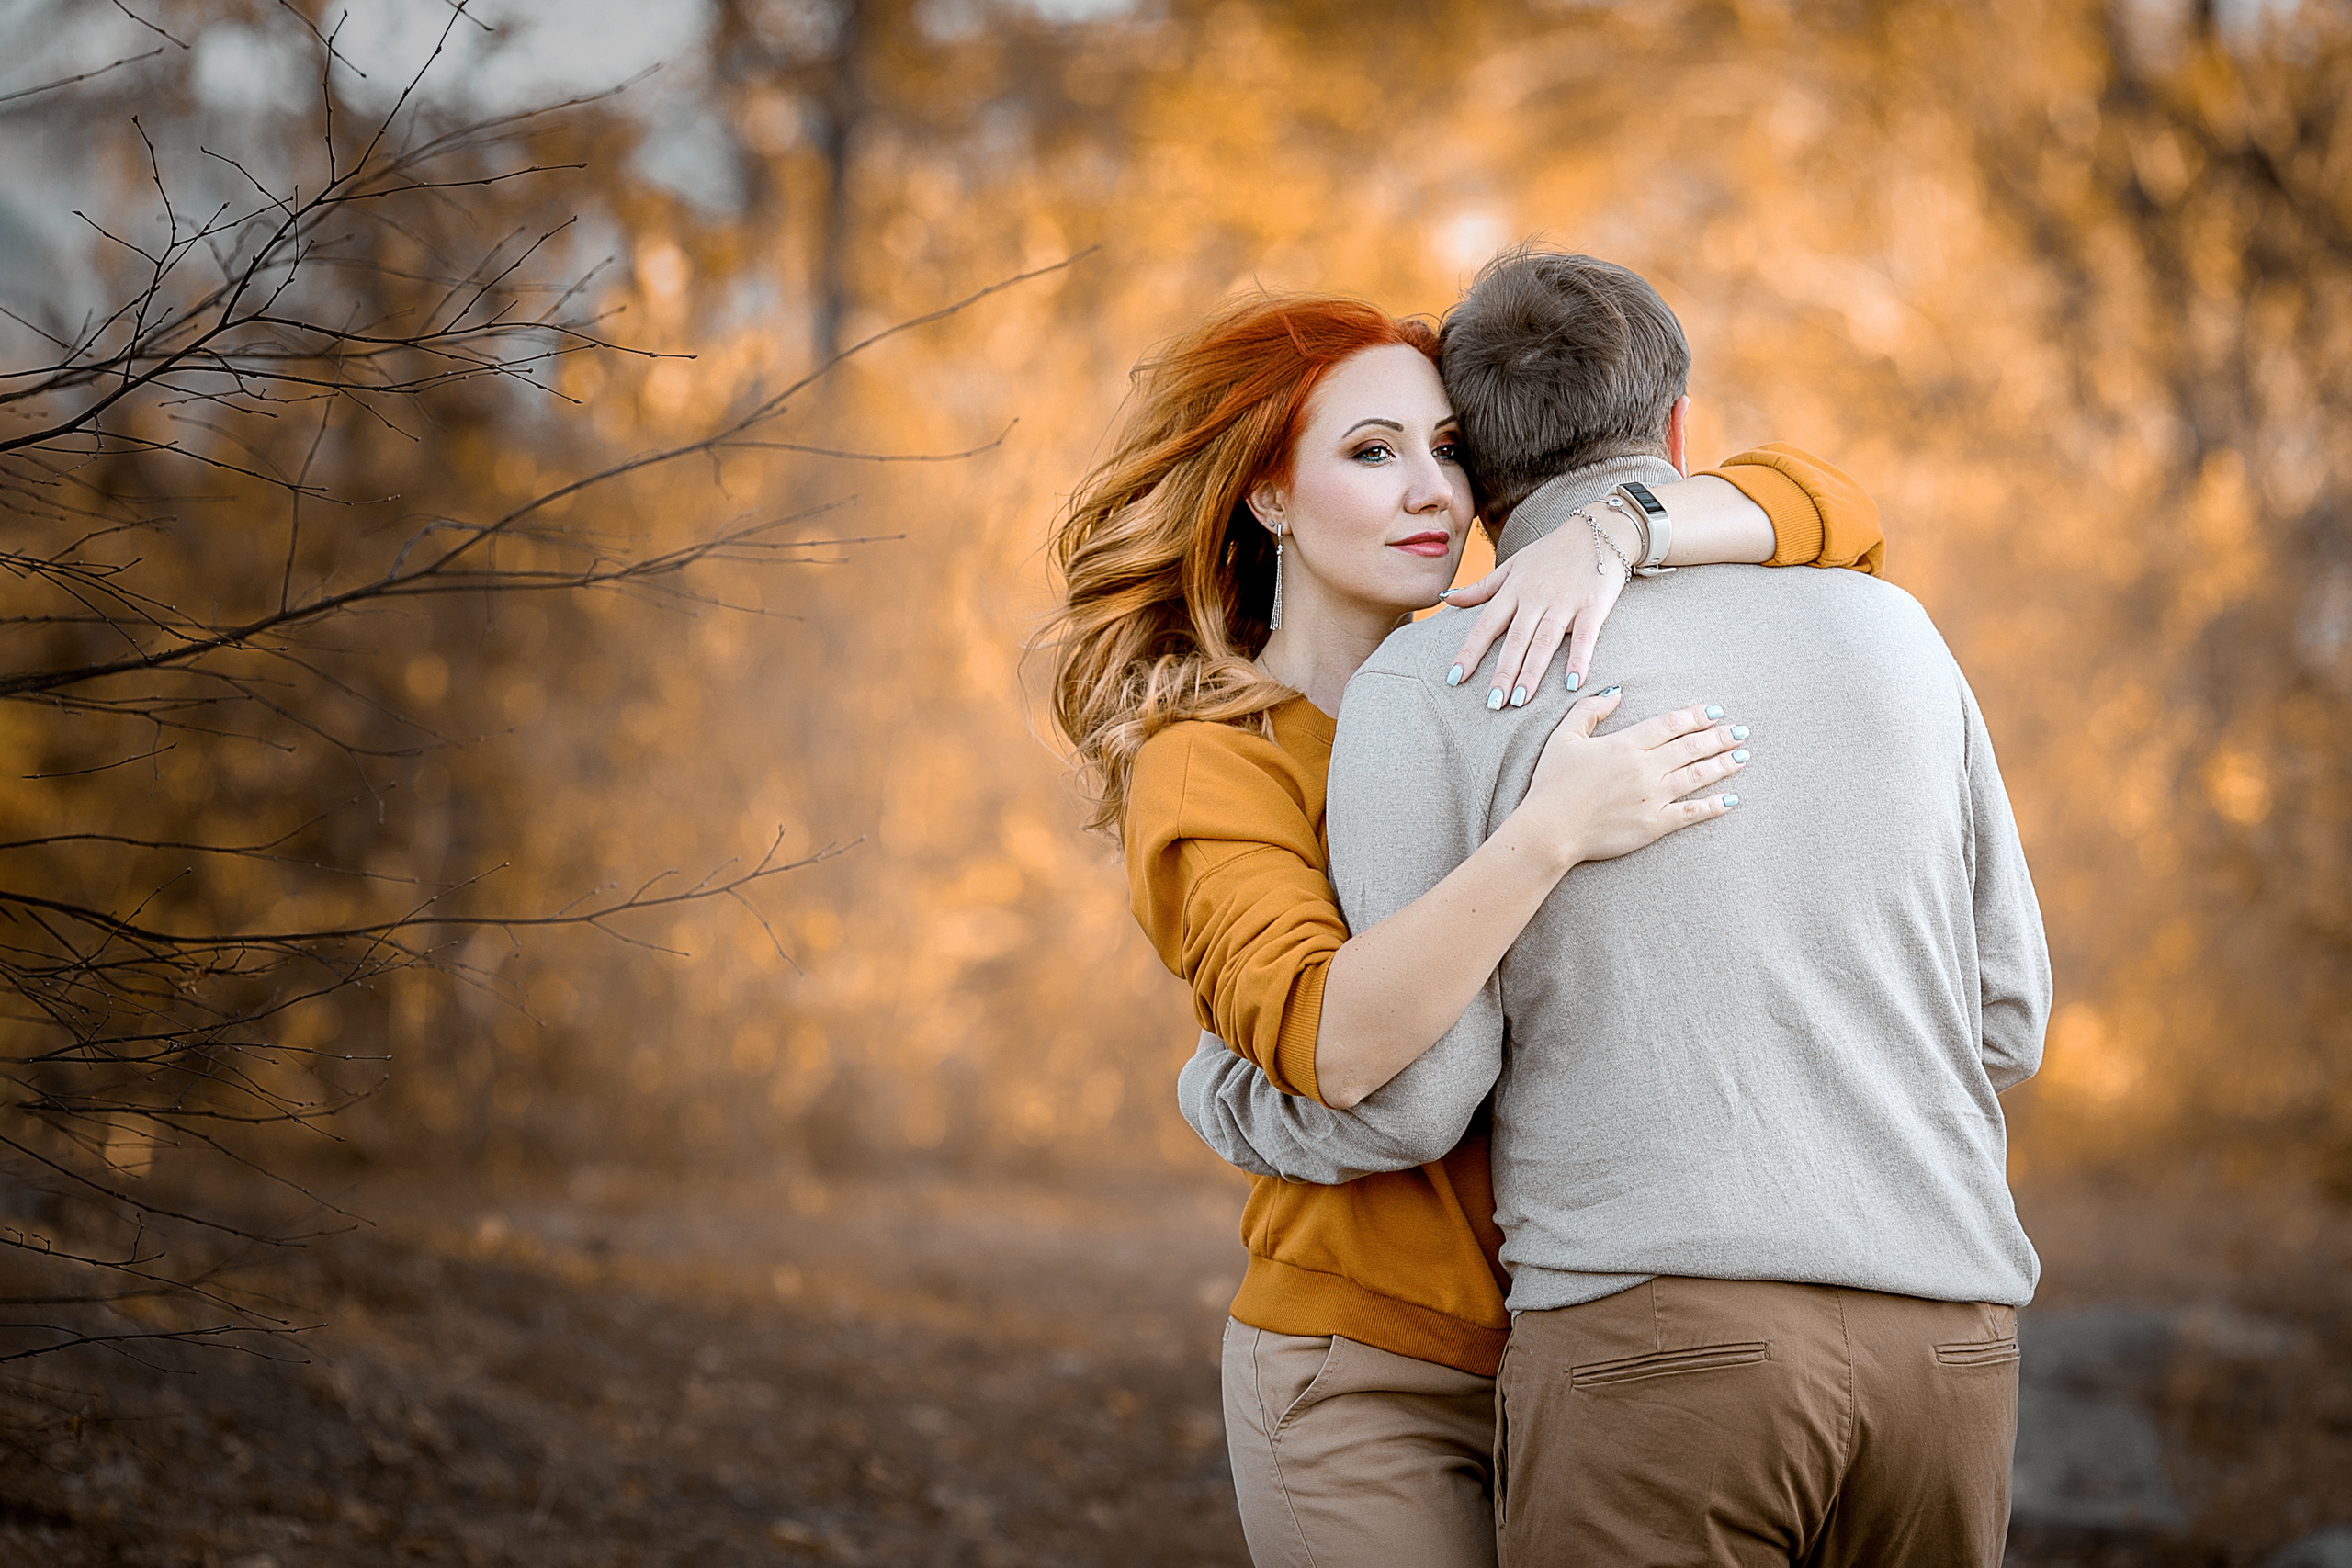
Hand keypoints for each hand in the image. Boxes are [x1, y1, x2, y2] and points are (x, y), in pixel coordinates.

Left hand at [1439, 510, 1638, 709]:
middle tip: (1493, 704)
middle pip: (1514, 640)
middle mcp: (1535, 598)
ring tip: (1520, 701)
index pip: (1486, 625)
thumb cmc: (1553, 551)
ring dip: (1532, 673)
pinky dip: (1579, 659)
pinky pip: (1585, 637)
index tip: (1454, 678)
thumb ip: (1482, 587)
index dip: (1470, 652)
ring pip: (1544, 642)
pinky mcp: (1593, 606)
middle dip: (1503, 673)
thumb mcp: (1513, 564)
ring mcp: (1564, 603)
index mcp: (1513, 590)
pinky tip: (1572, 683)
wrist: (1600, 528)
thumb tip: (1446, 599)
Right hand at [1510, 690, 1749, 870]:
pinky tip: (1730, 800)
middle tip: (1741, 732)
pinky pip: (1690, 813)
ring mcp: (1652, 797)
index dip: (1695, 716)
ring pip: (1696, 776)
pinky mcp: (1653, 824)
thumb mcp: (1563, 737)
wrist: (1550, 830)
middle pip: (1690, 747)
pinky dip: (1712, 806)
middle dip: (1719, 737)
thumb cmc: (1552, 783)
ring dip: (1723, 765)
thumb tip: (1616, 693)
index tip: (1715, 712)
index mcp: (1625, 744)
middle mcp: (1644, 768)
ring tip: (1743, 757)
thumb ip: (1589, 711)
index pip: (1670, 724)